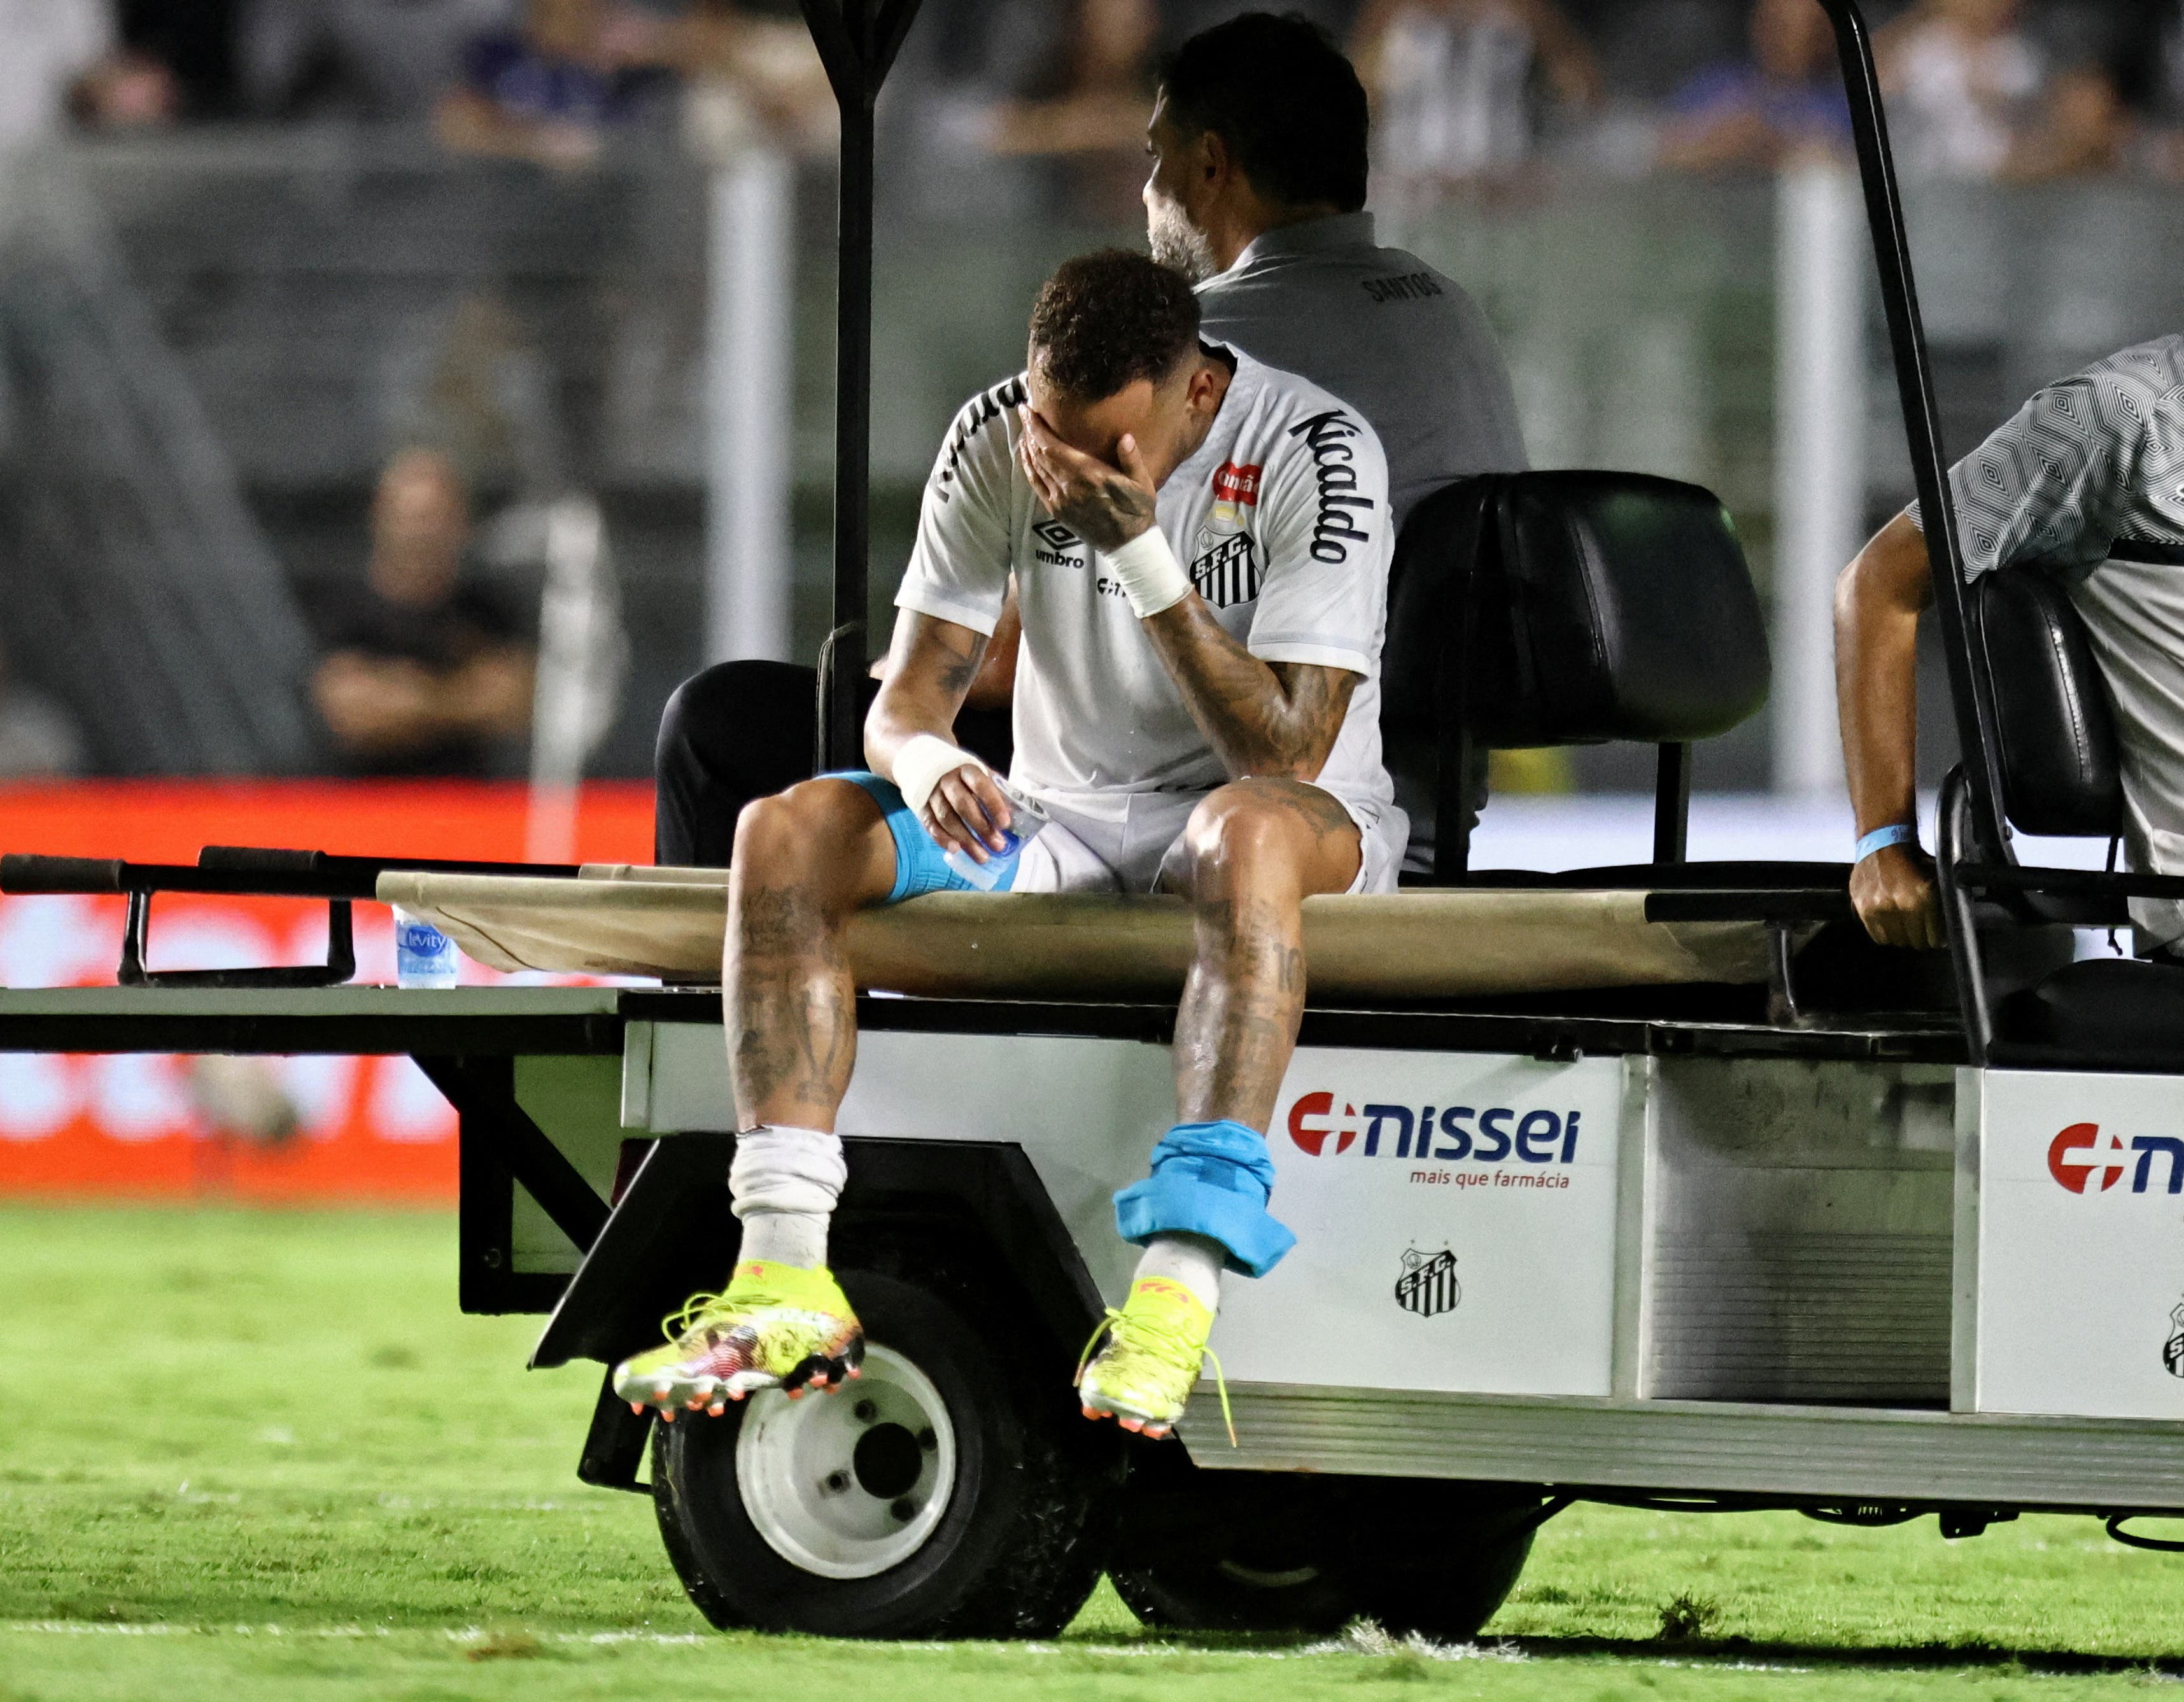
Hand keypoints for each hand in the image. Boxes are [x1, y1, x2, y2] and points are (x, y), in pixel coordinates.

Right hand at [920, 765, 1013, 861]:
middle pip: (964, 805)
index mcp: (967, 770)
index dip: (993, 804)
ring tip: (982, 856)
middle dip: (982, 827)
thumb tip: (1015, 816)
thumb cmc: (963, 778)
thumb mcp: (981, 776)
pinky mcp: (922, 808)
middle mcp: (948, 781)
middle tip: (998, 846)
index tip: (1005, 823)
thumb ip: (997, 793)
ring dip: (966, 840)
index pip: (981, 785)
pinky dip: (942, 839)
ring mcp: (933, 795)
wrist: (926, 765)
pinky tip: (956, 850)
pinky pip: (931, 825)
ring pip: (948, 819)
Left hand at [1017, 405, 1157, 553]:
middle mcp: (1069, 486)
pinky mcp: (1057, 511)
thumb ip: (1132, 459)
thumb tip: (1125, 437)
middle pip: (1040, 454)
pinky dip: (1028, 468)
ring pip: (1035, 468)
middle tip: (1025, 414)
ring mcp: (1060, 500)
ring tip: (1024, 430)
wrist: (1127, 544)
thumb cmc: (1137, 510)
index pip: (1052, 447)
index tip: (1028, 410)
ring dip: (1028, 448)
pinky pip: (1036, 485)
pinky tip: (1026, 457)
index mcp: (1089, 475)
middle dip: (1030, 432)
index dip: (1036, 428)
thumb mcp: (1142, 483)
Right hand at [1850, 842, 1943, 949]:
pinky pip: (1877, 935)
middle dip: (1920, 939)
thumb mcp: (1935, 878)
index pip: (1933, 938)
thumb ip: (1940, 904)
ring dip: (1902, 937)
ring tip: (1904, 928)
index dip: (1936, 939)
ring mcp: (1879, 909)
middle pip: (1914, 942)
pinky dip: (1885, 934)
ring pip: (1896, 941)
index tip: (1935, 938)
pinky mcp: (1863, 909)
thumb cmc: (1912, 859)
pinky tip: (1890, 925)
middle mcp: (1900, 905)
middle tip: (1920, 932)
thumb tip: (1945, 930)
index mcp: (1923, 898)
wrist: (1882, 843)